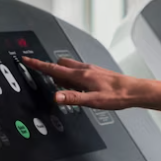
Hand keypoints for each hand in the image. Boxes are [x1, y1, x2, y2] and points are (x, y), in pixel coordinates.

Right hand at [21, 56, 149, 110]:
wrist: (134, 91)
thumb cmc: (116, 96)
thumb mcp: (93, 101)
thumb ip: (73, 98)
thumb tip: (56, 97)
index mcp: (81, 75)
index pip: (54, 69)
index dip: (38, 64)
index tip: (26, 59)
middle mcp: (84, 69)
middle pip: (60, 65)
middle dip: (49, 68)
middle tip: (41, 73)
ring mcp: (91, 70)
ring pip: (69, 67)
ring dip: (61, 72)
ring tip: (60, 84)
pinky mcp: (96, 73)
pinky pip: (78, 71)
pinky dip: (71, 76)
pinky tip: (76, 85)